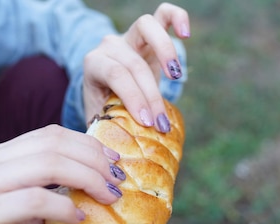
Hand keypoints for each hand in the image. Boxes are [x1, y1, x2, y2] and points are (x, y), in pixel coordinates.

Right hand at [0, 125, 123, 223]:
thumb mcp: (38, 202)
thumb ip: (56, 178)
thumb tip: (105, 161)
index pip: (49, 135)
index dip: (87, 144)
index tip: (115, 161)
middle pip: (50, 146)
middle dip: (92, 161)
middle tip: (117, 182)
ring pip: (46, 166)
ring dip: (86, 179)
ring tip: (108, 197)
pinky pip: (35, 201)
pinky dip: (64, 207)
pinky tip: (80, 219)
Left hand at [83, 2, 189, 131]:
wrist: (104, 88)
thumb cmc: (104, 108)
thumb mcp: (100, 119)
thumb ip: (109, 130)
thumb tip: (118, 154)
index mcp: (94, 64)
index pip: (115, 76)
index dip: (134, 98)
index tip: (148, 122)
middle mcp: (110, 46)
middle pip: (134, 63)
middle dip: (151, 96)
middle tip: (162, 124)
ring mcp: (130, 35)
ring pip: (146, 26)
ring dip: (164, 51)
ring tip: (176, 76)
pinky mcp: (149, 33)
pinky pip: (164, 14)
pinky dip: (177, 18)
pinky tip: (185, 34)